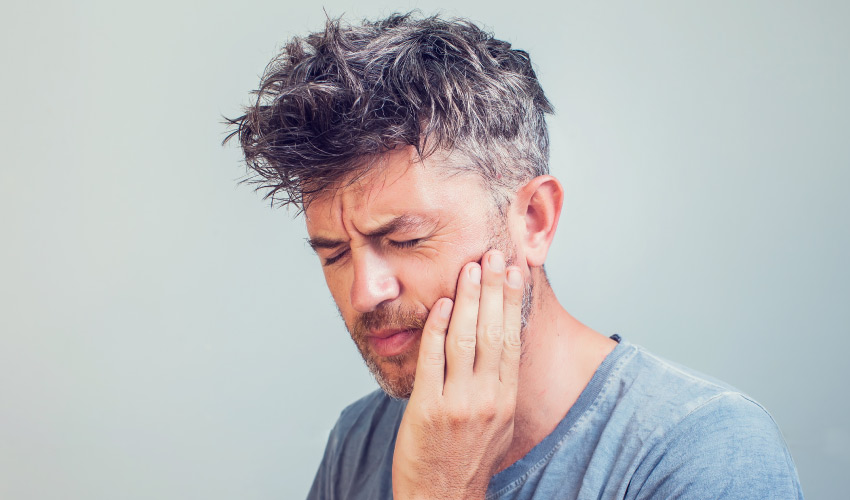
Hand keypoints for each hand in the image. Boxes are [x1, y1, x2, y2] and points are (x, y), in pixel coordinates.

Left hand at [392, 250, 523, 499]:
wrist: (443, 498)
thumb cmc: (468, 458)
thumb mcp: (497, 422)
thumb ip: (498, 385)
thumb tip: (499, 348)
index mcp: (505, 398)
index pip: (511, 339)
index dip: (512, 302)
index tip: (515, 272)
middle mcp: (487, 398)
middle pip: (491, 331)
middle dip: (493, 289)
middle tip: (494, 255)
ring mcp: (458, 403)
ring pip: (464, 339)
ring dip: (466, 299)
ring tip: (470, 269)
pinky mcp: (428, 408)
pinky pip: (433, 360)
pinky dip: (436, 328)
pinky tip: (439, 304)